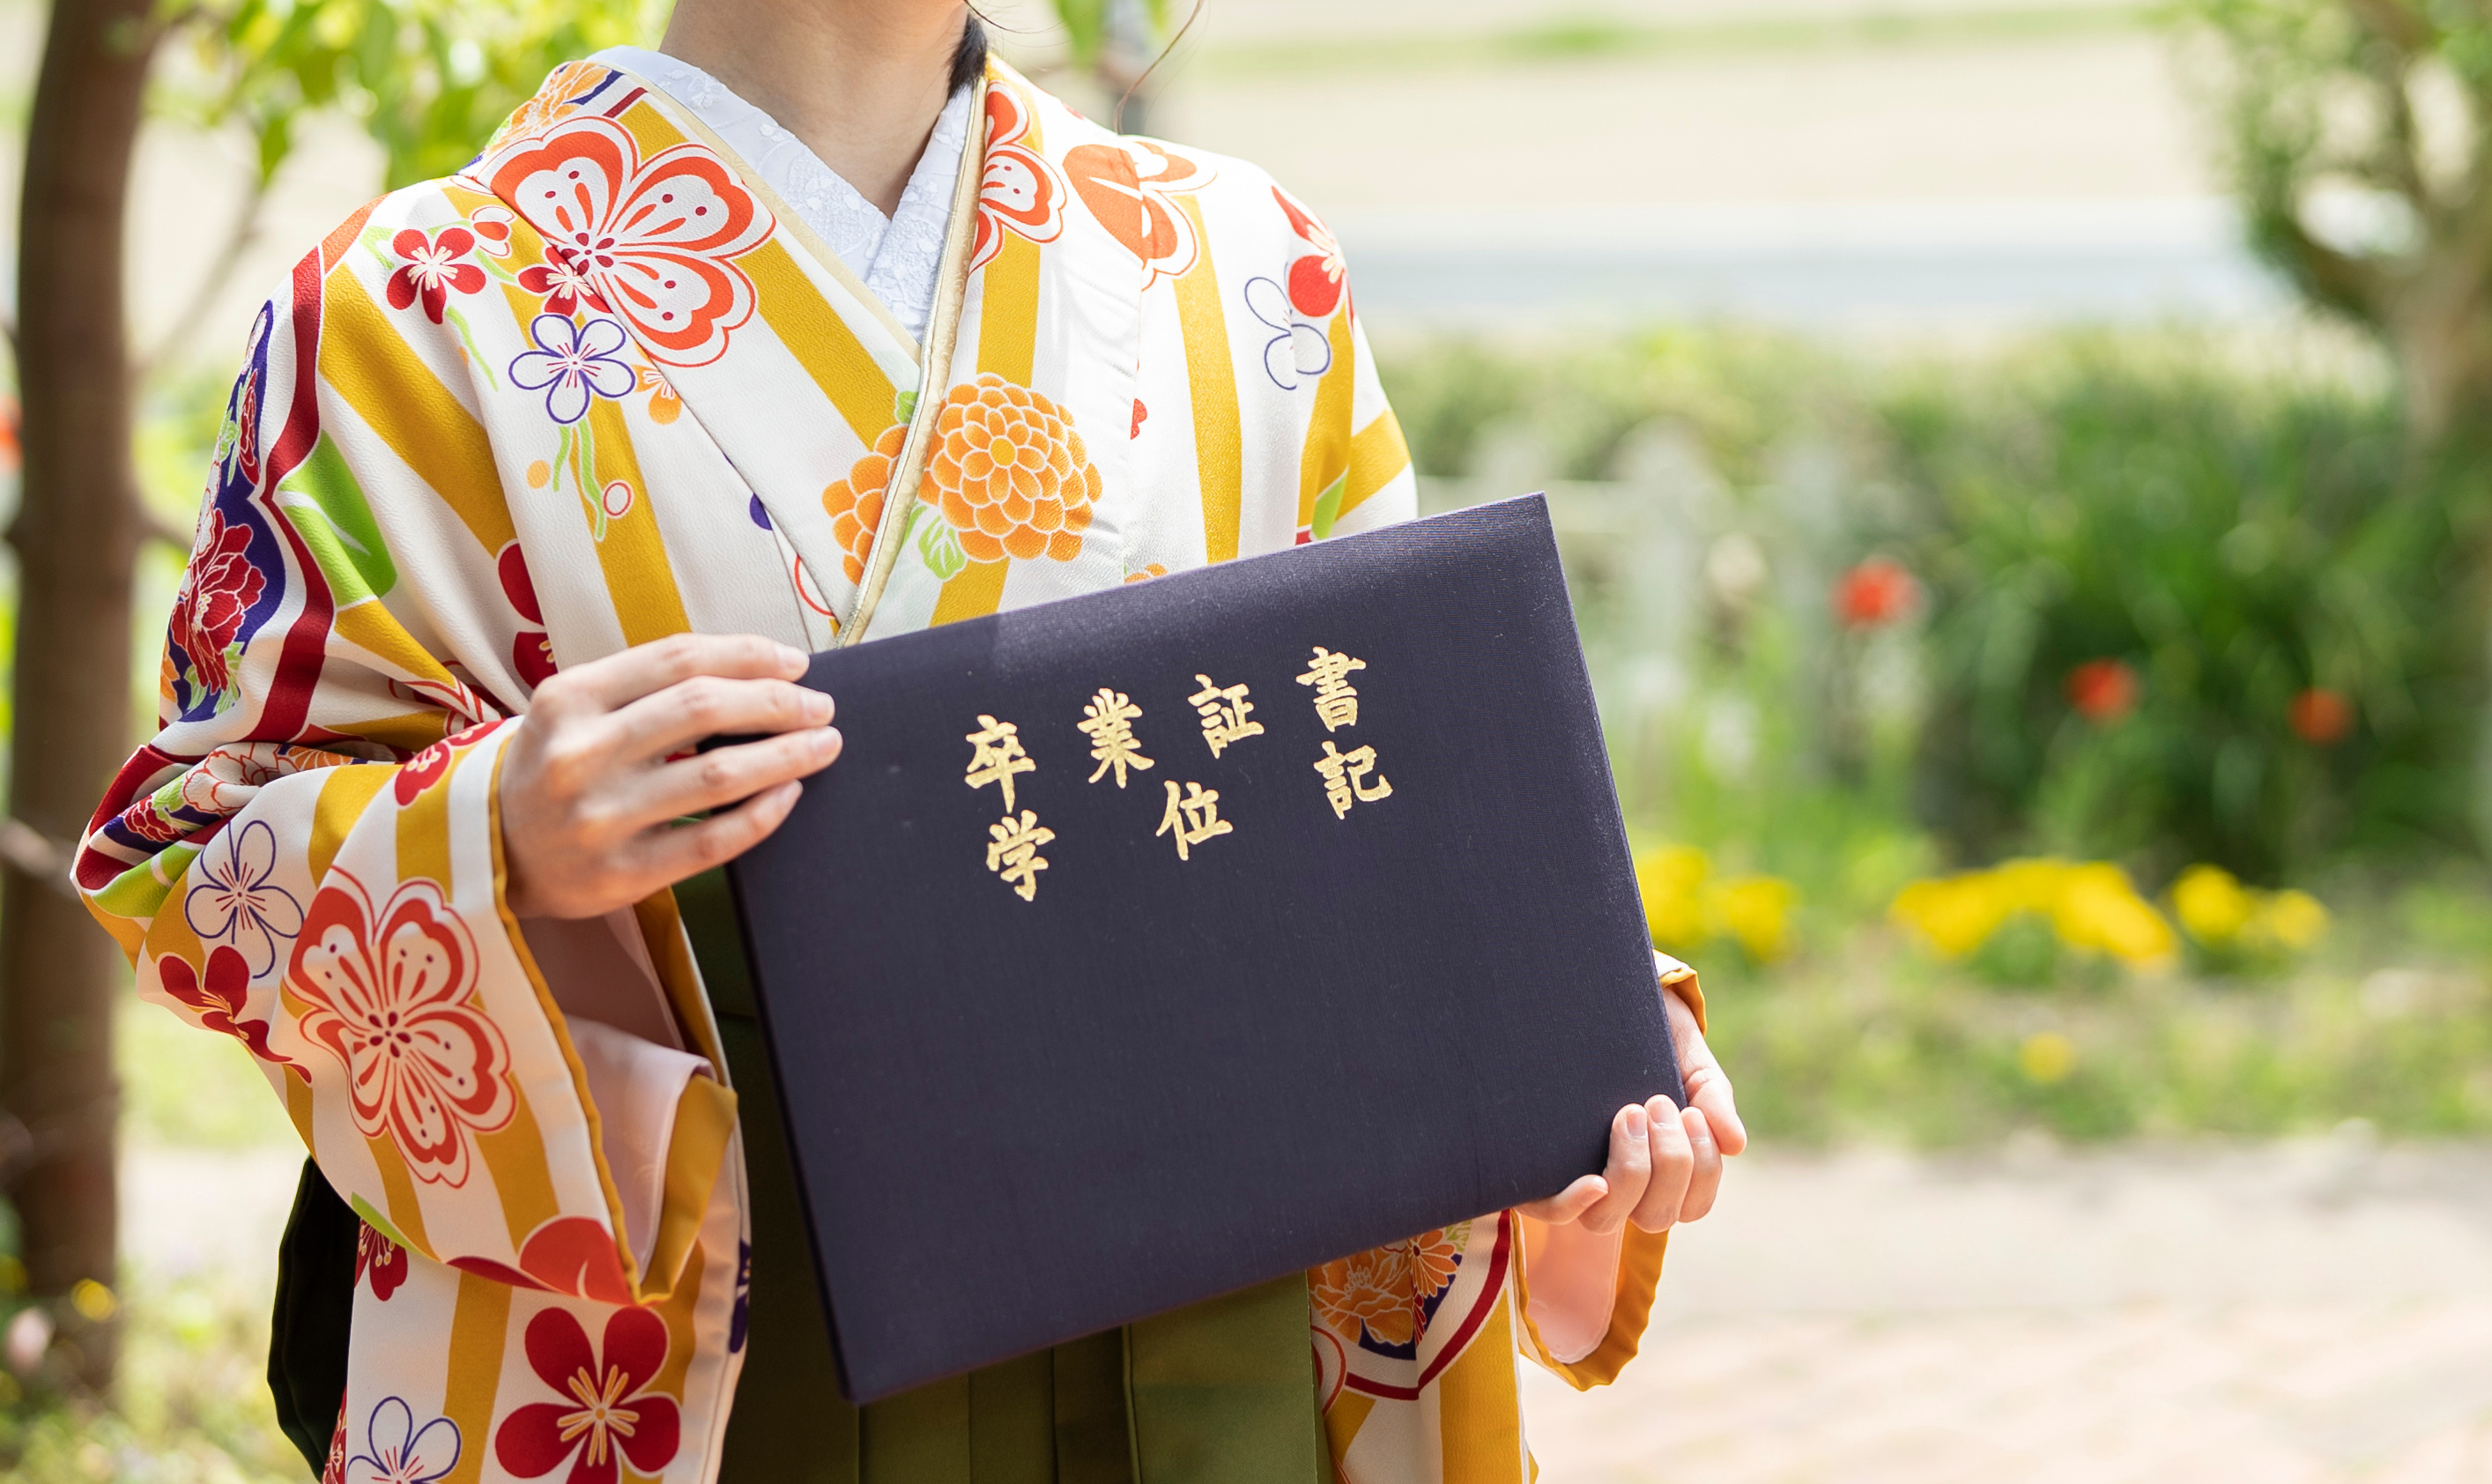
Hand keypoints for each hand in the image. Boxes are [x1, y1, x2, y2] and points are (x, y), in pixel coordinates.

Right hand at [499, 633, 841, 918]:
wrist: (488, 851)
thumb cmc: (551, 767)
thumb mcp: (573, 711)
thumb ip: (644, 687)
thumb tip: (755, 670)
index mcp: (569, 698)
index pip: (678, 660)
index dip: (748, 655)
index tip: (795, 662)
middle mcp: (580, 754)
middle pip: (703, 709)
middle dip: (778, 702)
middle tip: (821, 706)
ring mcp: (600, 818)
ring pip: (717, 775)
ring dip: (786, 755)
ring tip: (823, 744)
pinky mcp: (621, 873)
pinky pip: (712, 839)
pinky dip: (762, 814)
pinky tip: (790, 793)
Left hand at [1518, 977, 1745, 1233]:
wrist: (1603, 999)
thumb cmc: (1652, 1038)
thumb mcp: (1689, 1063)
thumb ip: (1714, 1100)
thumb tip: (1735, 1145)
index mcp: (1663, 1169)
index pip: (1691, 1206)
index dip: (1700, 1172)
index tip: (1692, 1114)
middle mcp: (1625, 1184)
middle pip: (1655, 1217)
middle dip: (1669, 1163)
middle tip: (1659, 1103)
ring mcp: (1582, 1178)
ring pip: (1608, 1219)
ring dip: (1631, 1171)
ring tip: (1630, 1112)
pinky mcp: (1543, 1169)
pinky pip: (1552, 1211)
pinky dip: (1574, 1204)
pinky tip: (1593, 1181)